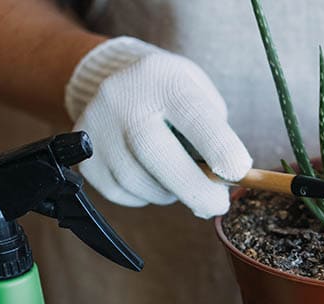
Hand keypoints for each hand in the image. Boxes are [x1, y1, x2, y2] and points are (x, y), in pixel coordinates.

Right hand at [65, 37, 251, 217]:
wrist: (115, 81)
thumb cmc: (172, 95)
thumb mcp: (199, 94)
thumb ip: (215, 133)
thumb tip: (221, 182)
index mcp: (162, 78)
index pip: (192, 115)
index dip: (219, 147)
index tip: (239, 172)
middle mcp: (122, 99)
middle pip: (156, 153)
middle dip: (194, 188)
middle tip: (217, 205)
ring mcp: (96, 129)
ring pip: (140, 182)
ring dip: (169, 191)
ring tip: (178, 175)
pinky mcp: (85, 158)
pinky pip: (122, 194)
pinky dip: (145, 195)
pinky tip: (150, 175)